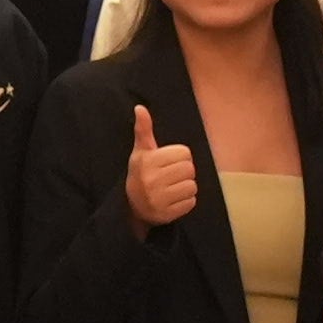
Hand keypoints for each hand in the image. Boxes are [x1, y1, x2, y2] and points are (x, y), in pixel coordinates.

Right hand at [123, 103, 198, 227]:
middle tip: (171, 176)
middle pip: (189, 169)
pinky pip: (191, 202)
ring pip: (192, 186)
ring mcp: (158, 199)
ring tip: (172, 188)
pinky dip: (186, 201)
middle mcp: (151, 180)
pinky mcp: (166, 214)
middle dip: (184, 172)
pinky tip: (172, 200)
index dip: (179, 157)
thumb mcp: (141, 151)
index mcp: (148, 161)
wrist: (131, 207)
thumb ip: (143, 130)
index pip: (184, 153)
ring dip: (186, 187)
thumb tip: (140, 108)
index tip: (168, 162)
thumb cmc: (141, 173)